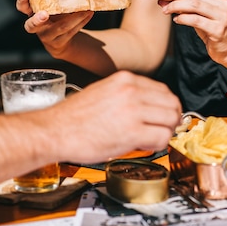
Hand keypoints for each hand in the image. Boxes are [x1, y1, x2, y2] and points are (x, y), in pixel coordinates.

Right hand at [16, 0, 94, 58]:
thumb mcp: (63, 0)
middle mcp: (36, 26)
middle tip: (44, 14)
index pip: (22, 6)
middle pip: (31, 25)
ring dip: (74, 18)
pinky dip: (80, 22)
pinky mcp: (58, 43)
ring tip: (86, 9)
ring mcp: (46, 36)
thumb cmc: (59, 14)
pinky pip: (70, 32)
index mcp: (33, 12)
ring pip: (59, 28)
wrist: (64, 39)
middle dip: (37, 19)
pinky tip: (89, 14)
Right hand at [50, 71, 181, 163]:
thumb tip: (148, 107)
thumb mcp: (103, 92)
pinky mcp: (132, 131)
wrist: (54, 131)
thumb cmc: (74, 117)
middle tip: (163, 130)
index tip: (162, 117)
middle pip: (172, 104)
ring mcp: (133, 110)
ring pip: (170, 120)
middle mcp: (131, 91)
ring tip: (151, 138)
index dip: (166, 106)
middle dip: (171, 119)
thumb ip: (127, 95)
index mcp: (125, 79)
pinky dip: (159, 144)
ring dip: (165, 132)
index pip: (163, 90)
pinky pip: (162, 137)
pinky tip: (145, 146)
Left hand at [154, 0, 226, 68]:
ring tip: (165, 9)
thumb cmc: (213, 30)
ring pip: (195, 5)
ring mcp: (224, 17)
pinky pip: (196, 20)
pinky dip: (184, 18)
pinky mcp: (219, 30)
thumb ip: (184, 5)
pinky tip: (176, 19)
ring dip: (176, 5)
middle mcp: (225, 4)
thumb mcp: (199, 15)